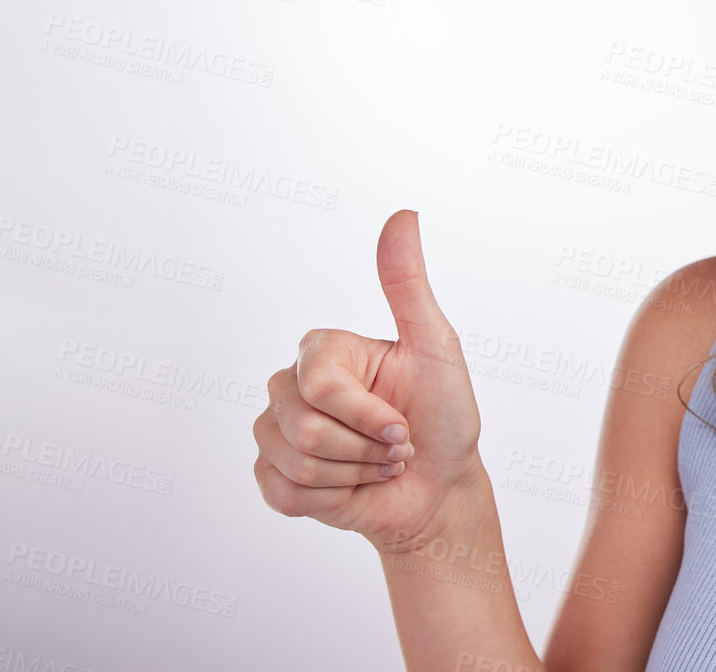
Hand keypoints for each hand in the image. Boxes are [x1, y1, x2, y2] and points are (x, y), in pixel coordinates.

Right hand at [253, 209, 483, 550]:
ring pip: (295, 463)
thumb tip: (403, 215)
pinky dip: (330, 500)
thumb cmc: (443, 418)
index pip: (321, 386)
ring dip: (354, 475)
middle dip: (365, 450)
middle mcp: (291, 384)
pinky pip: (283, 493)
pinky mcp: (272, 476)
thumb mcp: (436, 347)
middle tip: (394, 446)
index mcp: (323, 350)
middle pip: (304, 427)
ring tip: (376, 465)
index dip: (368, 416)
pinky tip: (351, 487)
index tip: (403, 423)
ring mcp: (276, 430)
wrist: (439, 489)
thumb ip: (408, 284)